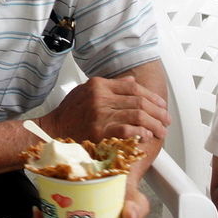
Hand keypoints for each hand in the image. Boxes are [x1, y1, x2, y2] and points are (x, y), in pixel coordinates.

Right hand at [42, 76, 169, 141]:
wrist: (51, 131)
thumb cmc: (68, 114)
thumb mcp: (86, 91)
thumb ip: (109, 86)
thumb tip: (131, 81)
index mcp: (99, 85)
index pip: (133, 87)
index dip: (151, 97)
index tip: (161, 105)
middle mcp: (100, 97)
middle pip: (138, 101)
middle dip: (157, 112)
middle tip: (165, 120)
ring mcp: (100, 114)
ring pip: (137, 115)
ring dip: (153, 124)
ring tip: (160, 131)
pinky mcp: (99, 131)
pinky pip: (127, 129)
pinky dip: (139, 132)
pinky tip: (146, 136)